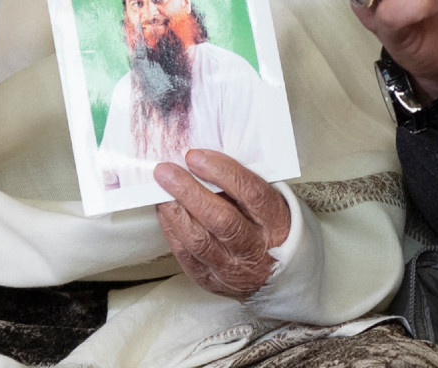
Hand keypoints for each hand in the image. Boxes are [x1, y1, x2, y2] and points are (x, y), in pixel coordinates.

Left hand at [154, 150, 291, 300]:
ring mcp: (234, 269)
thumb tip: (201, 161)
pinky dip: (172, 230)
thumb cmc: (269, 227)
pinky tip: (166, 212)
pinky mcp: (212, 281)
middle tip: (166, 172)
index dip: (221, 172)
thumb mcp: (269, 202)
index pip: (250, 194)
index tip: (195, 156)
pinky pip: (186, 256)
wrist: (277, 275)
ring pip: (199, 240)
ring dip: (175, 212)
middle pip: (221, 219)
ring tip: (160, 190)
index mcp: (277, 222)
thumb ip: (242, 184)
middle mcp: (256, 249)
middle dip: (189, 192)